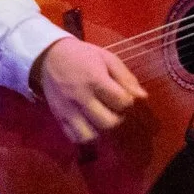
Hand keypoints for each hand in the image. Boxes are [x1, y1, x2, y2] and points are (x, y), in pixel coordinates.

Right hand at [30, 35, 148, 144]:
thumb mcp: (108, 59)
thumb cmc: (84, 56)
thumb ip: (126, 78)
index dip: (128, 101)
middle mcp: (80, 98)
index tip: (123, 95)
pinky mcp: (58, 117)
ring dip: (101, 130)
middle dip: (118, 117)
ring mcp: (67, 110)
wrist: (50, 56)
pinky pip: (74, 137)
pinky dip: (85, 135)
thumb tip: (143, 97)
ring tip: (101, 117)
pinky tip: (90, 124)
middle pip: (108, 123)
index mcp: (95, 80)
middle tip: (115, 108)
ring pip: (90, 135)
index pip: (122, 102)